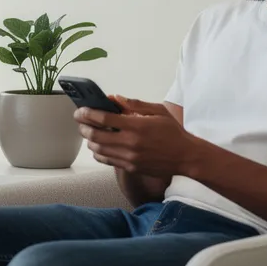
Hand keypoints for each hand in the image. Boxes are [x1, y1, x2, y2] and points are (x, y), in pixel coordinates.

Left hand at [76, 97, 199, 177]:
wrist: (186, 157)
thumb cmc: (173, 132)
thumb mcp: (158, 111)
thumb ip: (135, 104)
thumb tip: (114, 98)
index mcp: (137, 126)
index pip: (104, 118)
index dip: (88, 113)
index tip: (80, 110)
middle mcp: (130, 143)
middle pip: (95, 135)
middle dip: (83, 127)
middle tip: (80, 121)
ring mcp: (129, 157)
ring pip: (98, 149)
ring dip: (89, 140)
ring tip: (89, 132)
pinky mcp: (130, 167)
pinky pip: (106, 160)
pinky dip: (98, 152)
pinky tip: (99, 145)